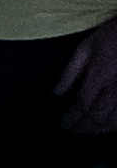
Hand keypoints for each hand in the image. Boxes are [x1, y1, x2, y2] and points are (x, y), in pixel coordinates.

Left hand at [56, 16, 116, 134]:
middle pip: (97, 116)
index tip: (63, 124)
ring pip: (114, 121)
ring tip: (87, 132)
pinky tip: (108, 126)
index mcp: (98, 75)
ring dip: (100, 129)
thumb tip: (57, 91)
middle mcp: (114, 89)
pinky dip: (115, 125)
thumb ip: (71, 71)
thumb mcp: (86, 46)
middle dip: (84, 127)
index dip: (72, 117)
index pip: (82, 104)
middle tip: (73, 131)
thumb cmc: (112, 35)